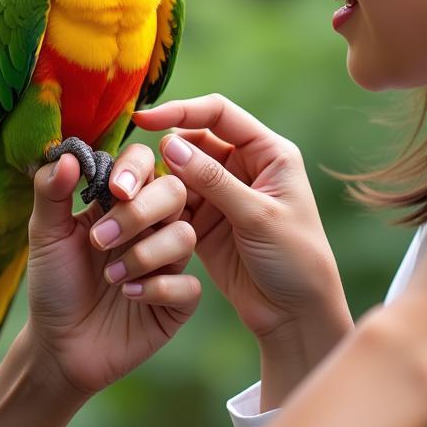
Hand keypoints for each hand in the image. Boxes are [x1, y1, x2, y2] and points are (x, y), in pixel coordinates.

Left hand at [24, 144, 200, 401]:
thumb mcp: (45, 234)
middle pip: (174, 192)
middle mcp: (150, 226)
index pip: (145, 162)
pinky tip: (129, 297)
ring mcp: (167, 263)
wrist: (58, 345)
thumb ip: (51, 192)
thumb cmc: (54, 283)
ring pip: (185, 236)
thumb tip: (69, 155)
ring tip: (110, 277)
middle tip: (100, 239)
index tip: (114, 189)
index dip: (136, 167)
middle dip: (139, 212)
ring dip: (143, 255)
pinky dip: (156, 289)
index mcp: (121, 202)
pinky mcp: (177, 302)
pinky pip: (189, 286)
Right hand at [133, 95, 352, 405]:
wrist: (296, 315)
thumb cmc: (296, 260)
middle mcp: (244, 166)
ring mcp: (223, 193)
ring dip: (157, 181)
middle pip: (193, 141)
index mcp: (268, 153)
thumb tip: (170, 145)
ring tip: (129, 196)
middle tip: (132, 172)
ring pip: (180, 172)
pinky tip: (140, 213)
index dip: (181, 111)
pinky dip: (158, 205)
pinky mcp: (205, 219)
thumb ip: (214, 180)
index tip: (144, 120)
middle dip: (163, 152)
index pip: (219, 114)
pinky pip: (175, 201)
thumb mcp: (257, 216)